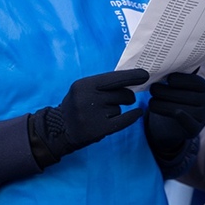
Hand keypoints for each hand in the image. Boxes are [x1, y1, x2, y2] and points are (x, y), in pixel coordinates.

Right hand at [33, 68, 148, 158]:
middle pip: (122, 94)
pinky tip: (136, 113)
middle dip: (127, 96)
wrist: (59, 129)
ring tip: (102, 113)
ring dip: (116, 110)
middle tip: (124, 99)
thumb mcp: (83, 89)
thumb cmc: (77, 106)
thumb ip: (103, 84)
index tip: (145, 75)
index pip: (114, 78)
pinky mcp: (99, 129)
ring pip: (120, 108)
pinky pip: (124, 120)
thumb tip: (132, 79)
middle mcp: (88, 98)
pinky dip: (132, 116)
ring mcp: (93, 115)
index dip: (132, 76)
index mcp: (84, 85)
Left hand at [145, 72, 204, 154]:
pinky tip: (175, 112)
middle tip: (152, 89)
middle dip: (166, 92)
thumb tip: (166, 57)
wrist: (171, 125)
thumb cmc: (172, 99)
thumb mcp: (176, 86)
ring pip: (182, 108)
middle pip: (186, 96)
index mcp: (203, 88)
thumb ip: (175, 74)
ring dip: (163, 104)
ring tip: (151, 102)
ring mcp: (202, 117)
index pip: (196, 82)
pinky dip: (183, 118)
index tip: (168, 79)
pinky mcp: (195, 130)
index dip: (182, 80)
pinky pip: (189, 123)